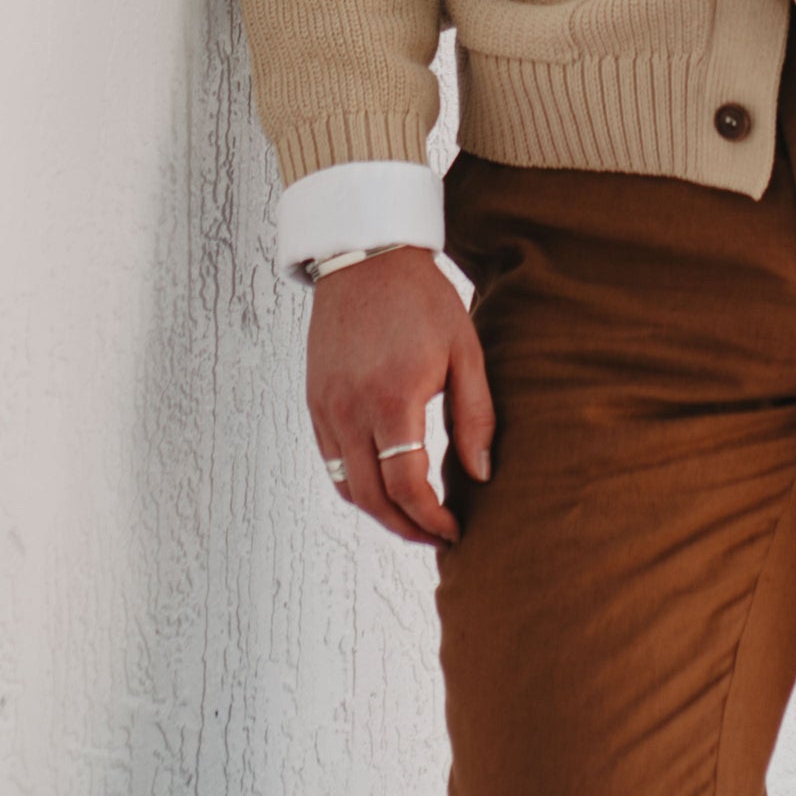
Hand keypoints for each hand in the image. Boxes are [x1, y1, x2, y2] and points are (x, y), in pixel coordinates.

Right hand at [305, 245, 494, 545]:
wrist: (367, 258)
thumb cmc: (422, 300)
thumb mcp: (464, 351)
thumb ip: (475, 416)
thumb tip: (481, 474)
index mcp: (392, 401)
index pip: (407, 487)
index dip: (432, 519)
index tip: (454, 530)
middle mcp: (351, 412)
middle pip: (372, 500)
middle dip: (406, 528)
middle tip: (435, 537)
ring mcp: (326, 409)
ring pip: (347, 487)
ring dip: (379, 512)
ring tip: (412, 518)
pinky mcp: (314, 402)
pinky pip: (331, 462)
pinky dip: (356, 485)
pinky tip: (383, 483)